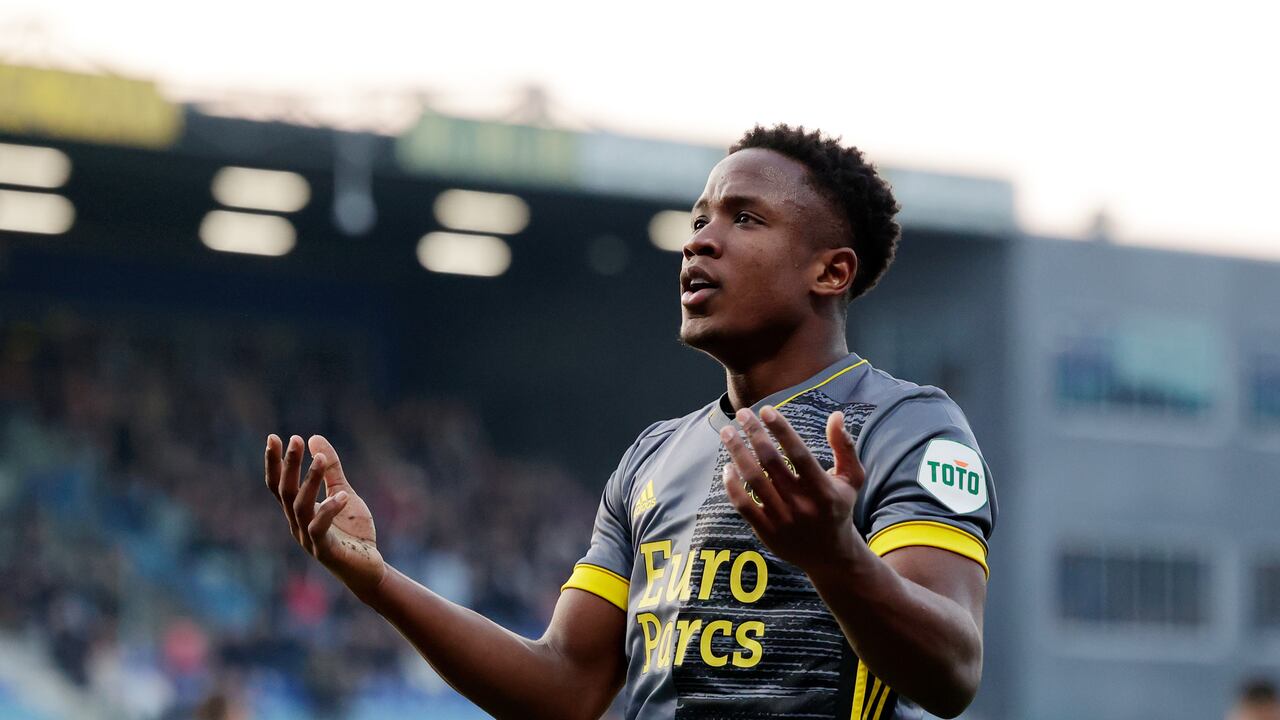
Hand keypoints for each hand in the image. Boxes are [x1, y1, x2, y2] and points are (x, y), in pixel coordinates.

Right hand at [265, 434, 385, 597]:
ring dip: (310, 481)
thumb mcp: (343, 493)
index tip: (273, 437)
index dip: (274, 463)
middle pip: (286, 492)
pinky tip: (343, 495)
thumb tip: (315, 438)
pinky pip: (320, 529)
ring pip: (301, 507)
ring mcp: (309, 539)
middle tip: (295, 440)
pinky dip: (329, 510)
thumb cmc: (352, 532)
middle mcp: (298, 524)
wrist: (368, 568)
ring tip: (321, 459)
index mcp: (299, 511)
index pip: (279, 485)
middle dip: (290, 465)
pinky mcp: (325, 551)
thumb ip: (331, 471)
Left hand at [719, 406, 865, 573]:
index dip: (781, 430)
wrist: (831, 557)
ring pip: (753, 480)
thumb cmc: (839, 508)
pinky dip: (732, 484)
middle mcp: (802, 505)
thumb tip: (836, 415)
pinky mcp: (766, 532)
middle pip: (771, 463)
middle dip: (754, 434)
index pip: (799, 454)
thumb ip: (845, 447)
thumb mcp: (852, 479)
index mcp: (824, 490)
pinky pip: (743, 504)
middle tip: (742, 413)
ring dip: (737, 453)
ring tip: (728, 433)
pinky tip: (728, 466)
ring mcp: (782, 520)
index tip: (766, 410)